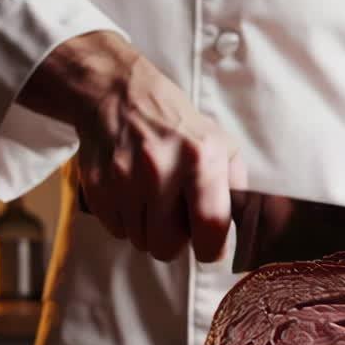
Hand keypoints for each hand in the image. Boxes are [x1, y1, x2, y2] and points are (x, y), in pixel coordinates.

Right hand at [18, 30, 246, 261]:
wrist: (119, 95)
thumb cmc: (176, 125)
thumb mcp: (220, 145)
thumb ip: (236, 189)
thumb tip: (247, 228)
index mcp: (200, 159)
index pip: (209, 227)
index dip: (211, 248)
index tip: (209, 247)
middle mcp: (160, 169)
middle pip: (166, 247)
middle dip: (173, 240)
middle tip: (174, 217)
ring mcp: (124, 178)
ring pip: (139, 241)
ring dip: (148, 228)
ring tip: (151, 198)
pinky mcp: (98, 185)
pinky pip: (115, 229)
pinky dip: (125, 219)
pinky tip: (131, 193)